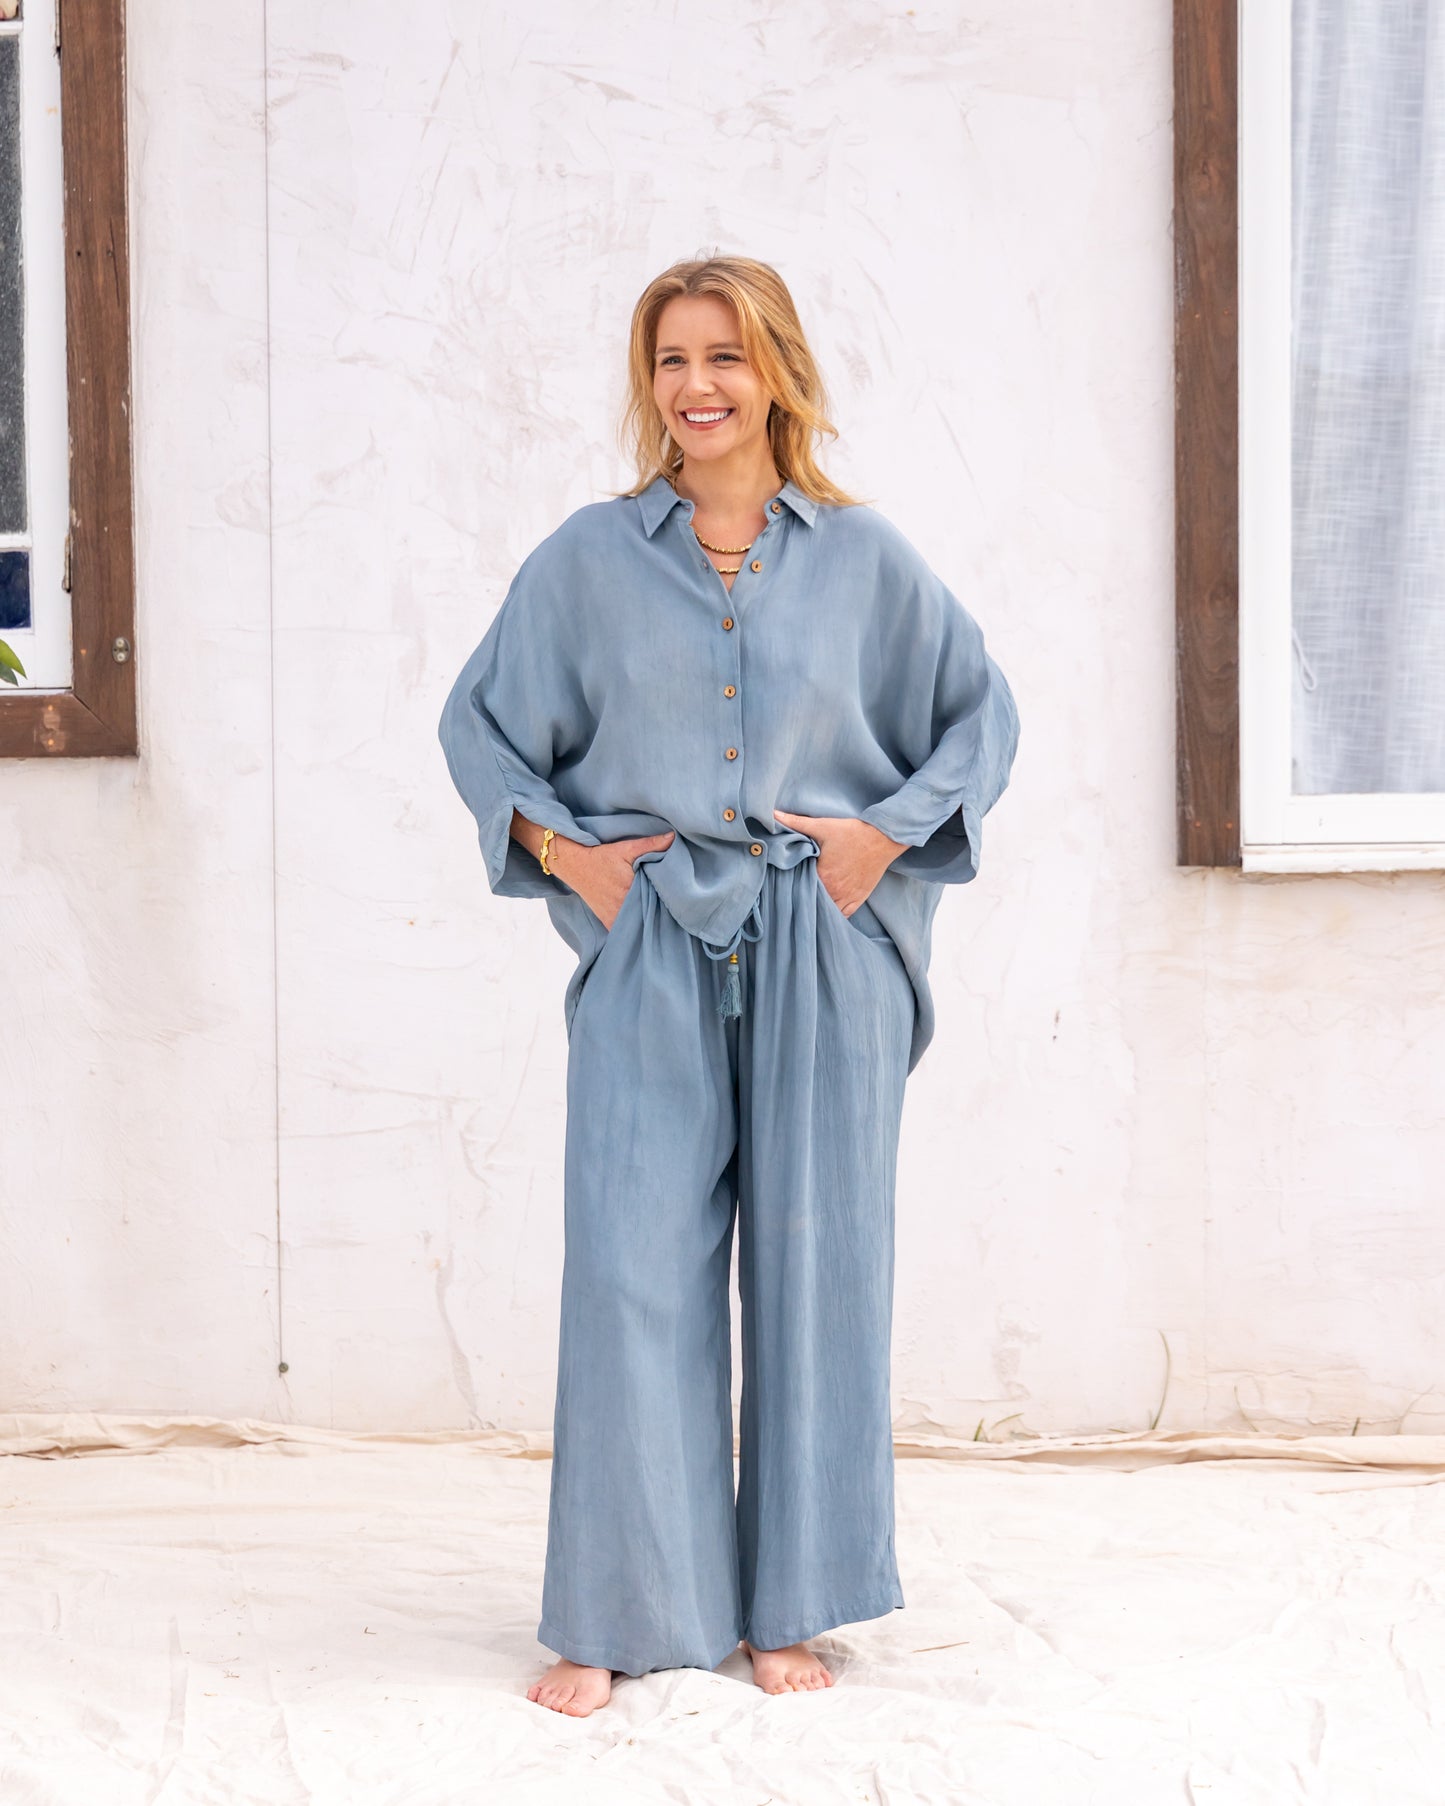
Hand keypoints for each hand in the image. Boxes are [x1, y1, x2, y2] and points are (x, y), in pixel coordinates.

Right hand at [549, 830, 674, 929]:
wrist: (575, 867)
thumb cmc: (601, 858)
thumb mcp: (625, 848)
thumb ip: (650, 844)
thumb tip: (673, 837)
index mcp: (631, 889)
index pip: (659, 900)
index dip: (670, 899)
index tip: (679, 898)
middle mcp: (623, 906)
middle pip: (650, 914)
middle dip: (661, 911)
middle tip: (674, 908)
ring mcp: (615, 917)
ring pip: (639, 925)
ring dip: (648, 921)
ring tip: (661, 917)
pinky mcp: (608, 922)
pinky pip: (626, 932)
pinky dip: (634, 929)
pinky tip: (643, 925)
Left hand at [772, 809, 906, 916]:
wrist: (882, 839)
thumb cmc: (852, 832)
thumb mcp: (822, 826)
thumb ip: (796, 822)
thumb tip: (773, 814)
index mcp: (822, 875)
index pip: (799, 888)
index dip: (791, 886)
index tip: (785, 882)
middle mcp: (834, 891)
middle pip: (811, 902)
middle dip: (803, 898)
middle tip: (794, 894)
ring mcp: (847, 898)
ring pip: (826, 912)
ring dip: (818, 908)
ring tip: (809, 903)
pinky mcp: (858, 900)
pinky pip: (843, 916)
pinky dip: (834, 915)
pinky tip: (826, 911)